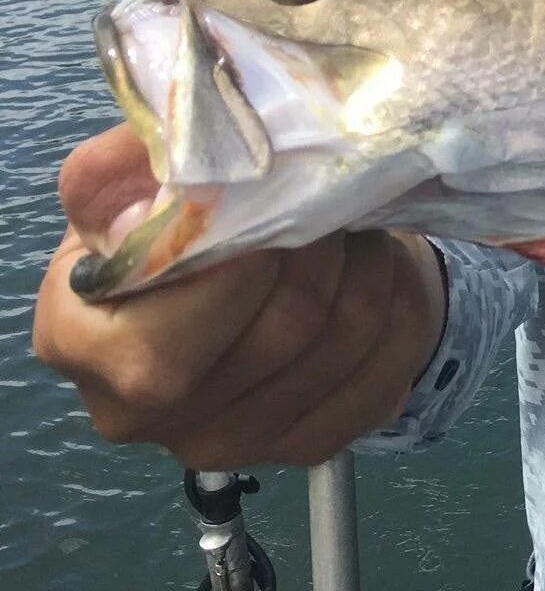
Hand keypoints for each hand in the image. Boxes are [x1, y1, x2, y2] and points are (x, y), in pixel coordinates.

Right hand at [32, 125, 446, 469]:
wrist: (247, 268)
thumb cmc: (186, 215)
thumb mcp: (143, 174)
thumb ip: (139, 160)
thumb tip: (182, 162)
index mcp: (82, 345)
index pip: (164, 347)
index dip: (241, 267)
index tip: (276, 198)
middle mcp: (141, 414)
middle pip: (282, 332)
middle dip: (325, 248)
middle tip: (333, 201)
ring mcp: (228, 442)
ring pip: (346, 342)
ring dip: (372, 267)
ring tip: (359, 228)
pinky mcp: (308, 443)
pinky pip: (389, 369)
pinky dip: (402, 306)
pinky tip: (379, 275)